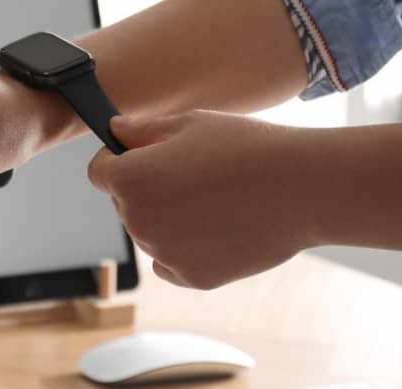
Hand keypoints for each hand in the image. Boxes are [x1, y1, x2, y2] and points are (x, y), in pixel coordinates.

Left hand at [88, 110, 317, 289]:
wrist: (301, 188)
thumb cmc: (247, 148)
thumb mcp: (189, 124)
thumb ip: (141, 129)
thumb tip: (114, 130)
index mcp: (130, 180)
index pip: (100, 172)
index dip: (118, 159)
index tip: (144, 155)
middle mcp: (138, 221)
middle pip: (126, 203)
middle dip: (148, 188)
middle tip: (195, 173)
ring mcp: (164, 253)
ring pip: (152, 232)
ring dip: (169, 218)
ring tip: (217, 198)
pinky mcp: (192, 277)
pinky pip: (172, 261)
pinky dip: (186, 247)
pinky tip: (219, 225)